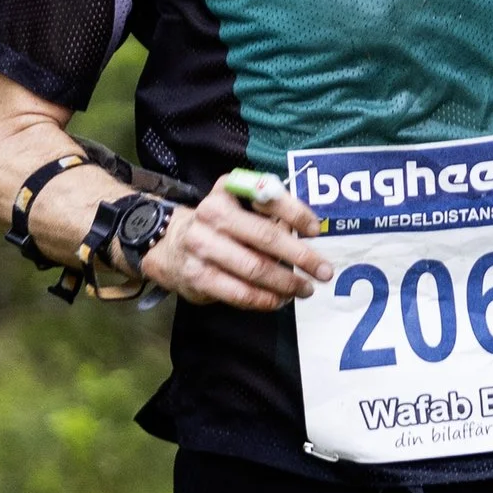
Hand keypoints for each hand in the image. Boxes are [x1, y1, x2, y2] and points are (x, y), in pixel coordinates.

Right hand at [140, 185, 334, 309]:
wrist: (169, 246)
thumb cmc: (217, 226)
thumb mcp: (236, 204)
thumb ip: (267, 212)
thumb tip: (307, 232)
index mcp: (226, 191)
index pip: (267, 198)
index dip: (296, 213)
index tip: (315, 230)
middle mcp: (211, 215)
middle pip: (266, 237)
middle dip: (301, 256)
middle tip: (324, 271)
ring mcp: (202, 247)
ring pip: (255, 269)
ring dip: (287, 283)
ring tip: (305, 289)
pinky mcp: (198, 276)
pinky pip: (240, 293)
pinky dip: (265, 299)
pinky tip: (280, 300)